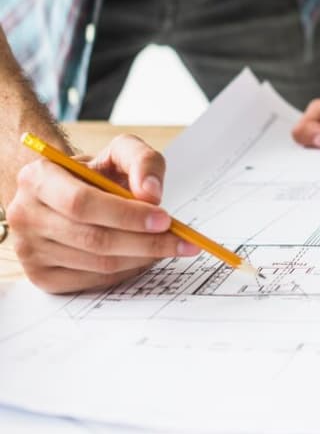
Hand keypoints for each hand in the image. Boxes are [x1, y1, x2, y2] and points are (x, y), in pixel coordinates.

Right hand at [7, 135, 198, 292]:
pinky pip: (93, 281)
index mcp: (38, 178)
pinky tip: (144, 257)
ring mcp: (29, 249)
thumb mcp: (120, 152)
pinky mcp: (41, 276)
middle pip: (92, 238)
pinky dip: (127, 271)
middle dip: (145, 241)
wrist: (69, 193)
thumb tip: (151, 193)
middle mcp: (25, 215)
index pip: (82, 203)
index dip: (127, 215)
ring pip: (97, 264)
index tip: (165, 219)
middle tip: (181, 239)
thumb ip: (142, 160)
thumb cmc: (97, 174)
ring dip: (142, 258)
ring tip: (168, 246)